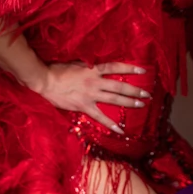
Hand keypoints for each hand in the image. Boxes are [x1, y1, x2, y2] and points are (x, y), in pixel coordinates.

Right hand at [36, 62, 150, 134]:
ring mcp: (90, 95)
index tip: (143, 71)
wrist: (44, 80)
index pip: (116, 68)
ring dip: (129, 103)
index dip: (130, 69)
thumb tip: (99, 67)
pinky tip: (121, 130)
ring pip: (114, 99)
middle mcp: (95, 82)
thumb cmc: (58, 70)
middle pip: (120, 86)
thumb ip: (90, 66)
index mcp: (94, 70)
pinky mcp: (84, 106)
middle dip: (135, 90)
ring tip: (141, 105)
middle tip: (148, 94)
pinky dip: (111, 124)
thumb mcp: (77, 63)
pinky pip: (100, 117)